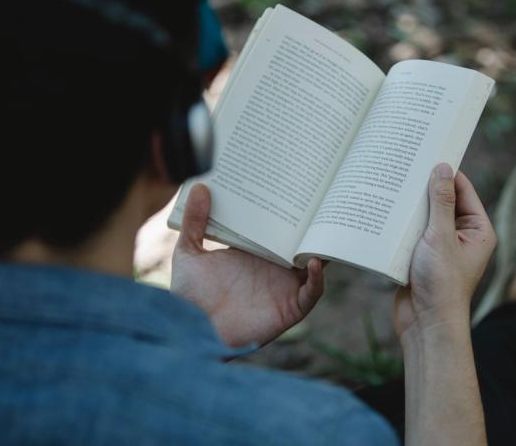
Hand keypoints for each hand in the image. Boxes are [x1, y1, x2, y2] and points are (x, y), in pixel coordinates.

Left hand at [171, 184, 323, 347]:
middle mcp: (273, 268)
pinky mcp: (290, 307)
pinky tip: (314, 262)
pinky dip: (319, 279)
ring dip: (321, 248)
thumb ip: (195, 221)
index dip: (289, 211)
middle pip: (301, 242)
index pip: (279, 228)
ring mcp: (284, 287)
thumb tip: (201, 185)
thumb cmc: (190, 297)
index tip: (296, 185)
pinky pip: (312, 292)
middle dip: (313, 224)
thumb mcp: (189, 253)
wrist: (194, 331)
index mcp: (255, 253)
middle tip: (321, 200)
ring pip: (314, 264)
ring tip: (325, 226)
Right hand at [394, 164, 495, 339]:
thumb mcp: (441, 236)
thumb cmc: (441, 284)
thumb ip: (441, 201)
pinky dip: (400, 224)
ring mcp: (441, 247)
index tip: (426, 152)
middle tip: (403, 166)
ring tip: (390, 185)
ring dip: (410, 206)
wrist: (426, 325)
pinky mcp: (421, 257)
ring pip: (424, 216)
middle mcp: (462, 236)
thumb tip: (442, 168)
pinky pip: (411, 233)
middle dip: (424, 188)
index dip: (446, 171)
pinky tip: (383, 212)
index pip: (463, 189)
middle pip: (442, 201)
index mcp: (478, 229)